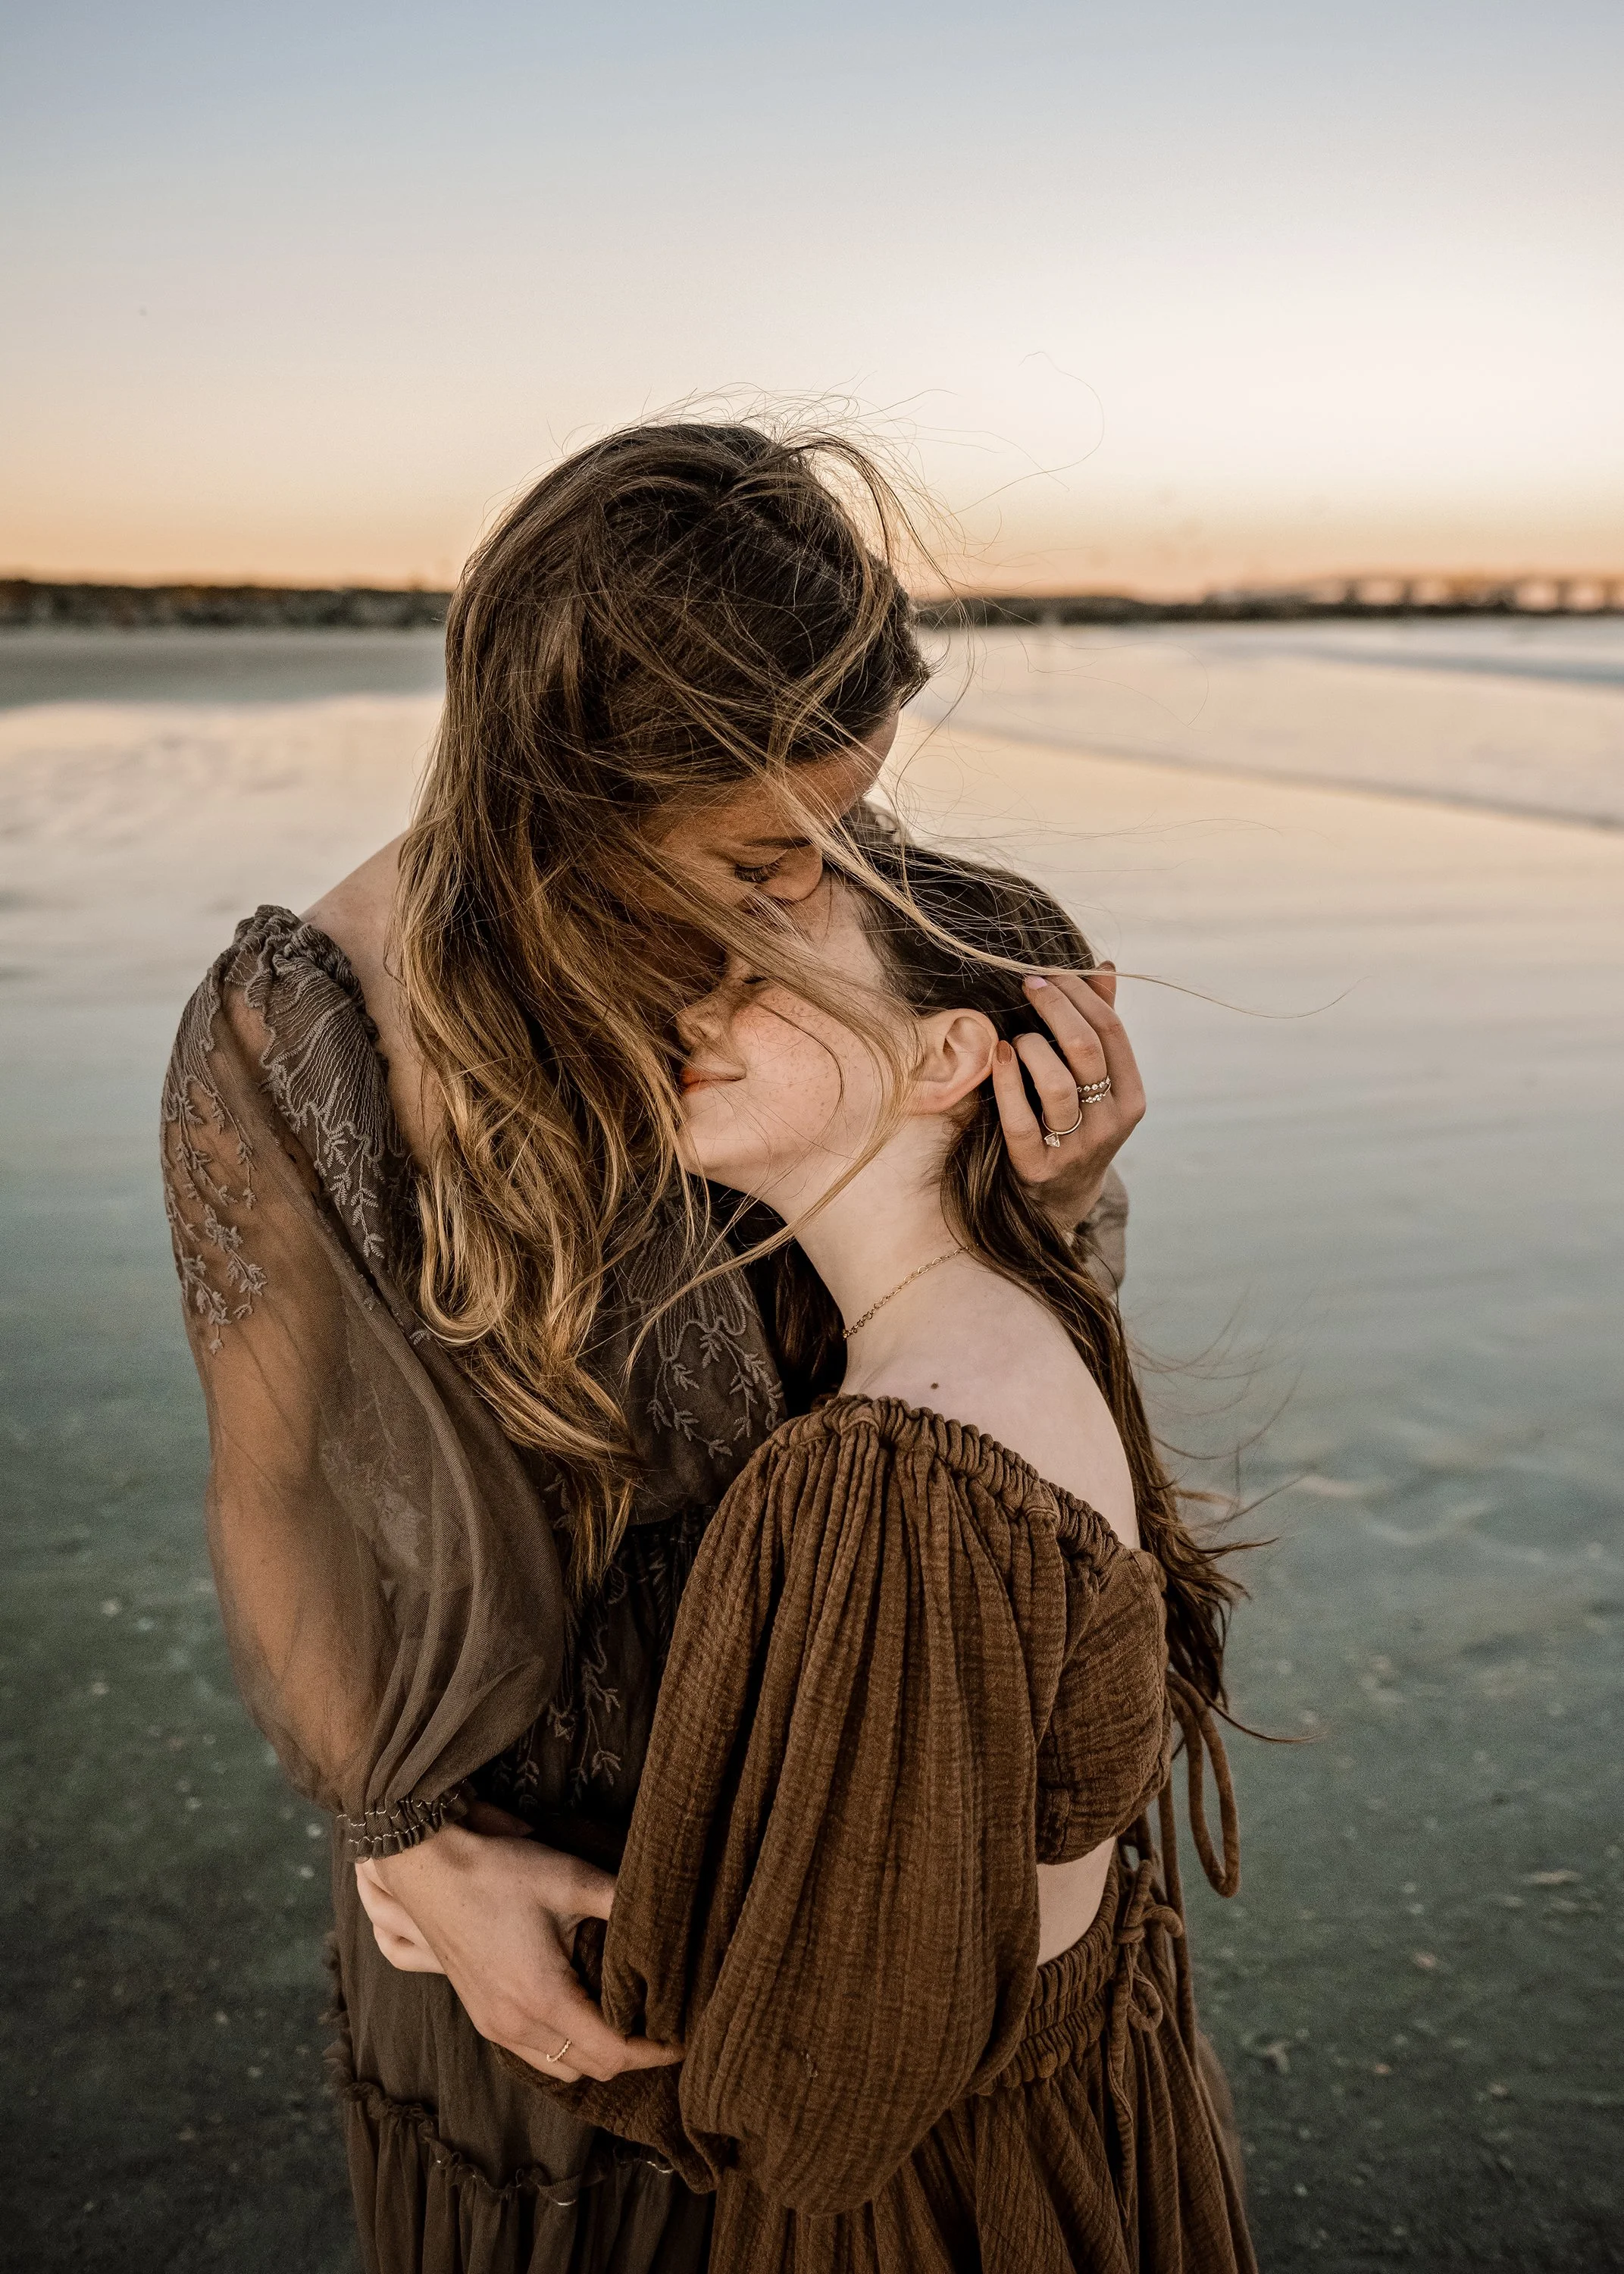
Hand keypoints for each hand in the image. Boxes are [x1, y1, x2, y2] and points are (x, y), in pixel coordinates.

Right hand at [356, 1805, 679, 2083]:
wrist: (430, 1870)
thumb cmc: (500, 1873)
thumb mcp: (572, 1879)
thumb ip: (623, 1902)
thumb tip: (672, 1916)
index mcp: (543, 1998)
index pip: (612, 2053)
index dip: (653, 2051)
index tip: (682, 2038)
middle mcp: (515, 2025)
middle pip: (589, 2069)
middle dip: (631, 2055)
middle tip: (662, 2028)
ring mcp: (493, 2026)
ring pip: (559, 2068)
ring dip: (595, 2055)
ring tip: (627, 2023)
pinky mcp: (481, 2017)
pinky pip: (533, 2054)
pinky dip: (563, 2047)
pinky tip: (581, 2015)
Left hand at [992, 966, 1144, 1230]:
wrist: (1059, 1196)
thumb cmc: (1076, 1120)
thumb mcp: (1097, 1081)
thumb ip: (1100, 1026)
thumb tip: (1105, 968)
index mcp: (1130, 1096)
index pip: (1111, 1031)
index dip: (1080, 994)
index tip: (1050, 972)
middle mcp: (1110, 1122)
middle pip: (1086, 1049)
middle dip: (1054, 1008)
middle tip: (1027, 984)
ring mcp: (1076, 1148)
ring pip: (1057, 1084)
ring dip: (1032, 1047)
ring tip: (1016, 1037)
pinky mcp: (1038, 1167)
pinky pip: (1020, 1120)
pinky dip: (1007, 1082)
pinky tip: (998, 1055)